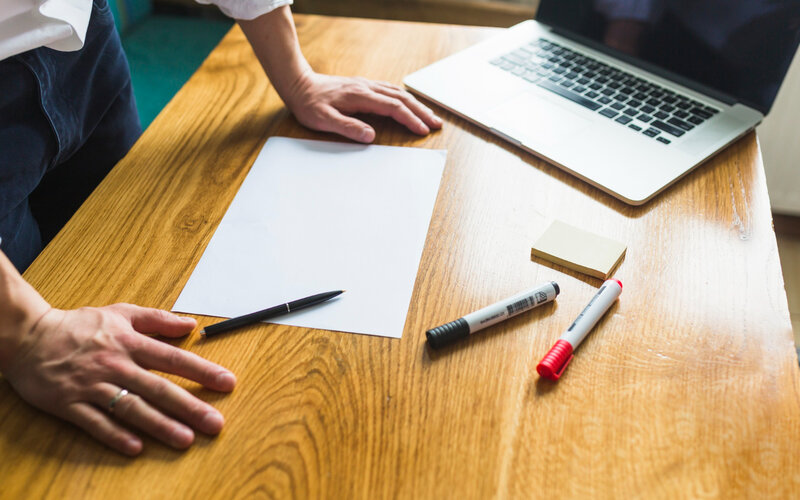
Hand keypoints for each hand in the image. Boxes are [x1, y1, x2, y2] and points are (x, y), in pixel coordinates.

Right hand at [1, 304, 234, 455]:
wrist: (29, 337)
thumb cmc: (80, 326)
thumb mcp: (121, 313)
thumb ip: (158, 319)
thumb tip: (191, 324)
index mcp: (129, 342)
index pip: (174, 358)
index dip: (202, 371)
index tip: (227, 383)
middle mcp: (115, 364)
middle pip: (158, 388)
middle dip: (189, 406)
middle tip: (215, 423)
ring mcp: (92, 386)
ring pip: (131, 408)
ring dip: (159, 425)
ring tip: (185, 439)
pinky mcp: (69, 403)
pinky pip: (95, 423)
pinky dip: (115, 435)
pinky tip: (136, 448)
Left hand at [284, 71, 442, 142]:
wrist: (298, 84)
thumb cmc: (309, 104)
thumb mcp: (323, 120)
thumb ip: (347, 127)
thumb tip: (370, 136)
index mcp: (360, 96)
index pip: (393, 108)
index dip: (410, 119)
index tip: (423, 130)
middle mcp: (367, 88)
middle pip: (401, 98)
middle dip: (421, 111)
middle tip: (437, 124)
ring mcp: (366, 85)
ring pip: (398, 93)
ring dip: (416, 104)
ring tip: (429, 116)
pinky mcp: (363, 86)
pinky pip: (390, 90)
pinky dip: (404, 98)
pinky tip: (409, 104)